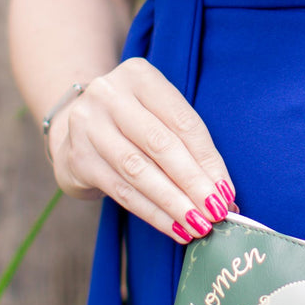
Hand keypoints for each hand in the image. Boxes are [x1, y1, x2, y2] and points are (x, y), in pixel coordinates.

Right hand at [46, 57, 236, 241]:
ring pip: (139, 172)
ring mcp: (88, 125)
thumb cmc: (134, 127)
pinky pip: (122, 192)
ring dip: (174, 204)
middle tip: (216, 213)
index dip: (208, 161)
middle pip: (161, 145)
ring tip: (198, 226)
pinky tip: (174, 228)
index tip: (227, 193)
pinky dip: (153, 214)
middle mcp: (109, 94)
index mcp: (139, 75)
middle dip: (193, 184)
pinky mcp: (78, 158)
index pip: (183, 122)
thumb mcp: (161, 119)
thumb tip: (226, 196)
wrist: (77, 131)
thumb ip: (191, 150)